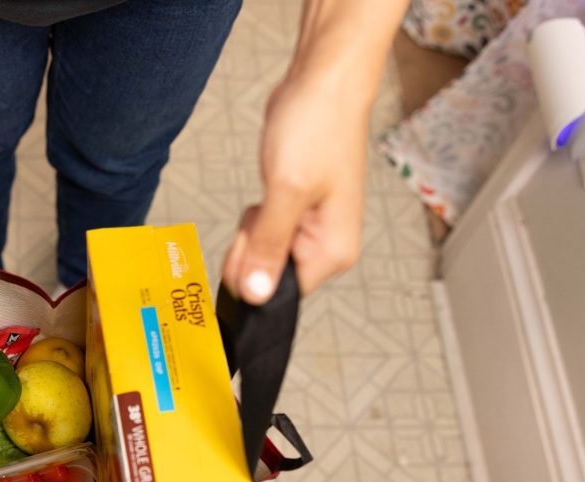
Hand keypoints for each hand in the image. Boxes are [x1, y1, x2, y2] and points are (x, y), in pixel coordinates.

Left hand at [223, 70, 367, 303]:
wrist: (323, 83)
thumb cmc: (317, 127)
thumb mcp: (285, 191)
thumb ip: (268, 247)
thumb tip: (256, 296)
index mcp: (334, 252)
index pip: (281, 294)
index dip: (253, 272)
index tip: (252, 235)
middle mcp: (326, 247)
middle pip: (267, 277)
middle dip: (250, 247)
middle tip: (260, 208)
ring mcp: (310, 231)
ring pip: (260, 255)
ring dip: (250, 230)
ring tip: (270, 193)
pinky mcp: (294, 214)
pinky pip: (262, 234)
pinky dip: (254, 218)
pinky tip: (266, 192)